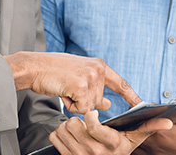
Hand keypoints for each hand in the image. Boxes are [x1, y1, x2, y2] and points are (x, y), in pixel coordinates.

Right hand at [5, 52, 141, 113]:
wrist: (33, 66)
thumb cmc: (52, 71)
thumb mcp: (78, 77)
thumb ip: (94, 87)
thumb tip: (108, 104)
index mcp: (99, 65)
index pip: (121, 83)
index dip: (132, 96)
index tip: (142, 104)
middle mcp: (98, 70)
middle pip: (99, 101)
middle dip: (83, 101)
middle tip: (68, 88)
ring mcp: (91, 78)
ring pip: (90, 107)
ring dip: (76, 103)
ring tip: (64, 88)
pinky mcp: (82, 87)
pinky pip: (81, 109)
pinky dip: (70, 106)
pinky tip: (63, 92)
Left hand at [51, 110, 172, 154]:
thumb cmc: (120, 151)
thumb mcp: (134, 140)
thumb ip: (149, 127)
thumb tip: (167, 122)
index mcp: (110, 144)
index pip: (92, 125)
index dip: (90, 115)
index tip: (94, 113)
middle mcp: (93, 151)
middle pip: (74, 124)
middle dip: (78, 119)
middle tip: (84, 121)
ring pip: (63, 129)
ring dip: (68, 125)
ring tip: (78, 128)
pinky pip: (55, 137)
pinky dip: (60, 134)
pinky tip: (70, 135)